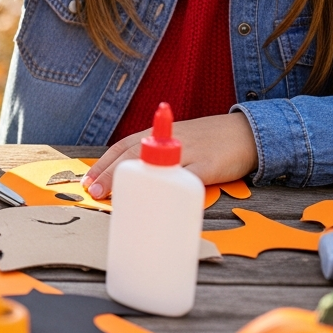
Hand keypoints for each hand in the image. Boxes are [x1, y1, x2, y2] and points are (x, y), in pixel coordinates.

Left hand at [82, 112, 257, 198]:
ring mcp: (189, 152)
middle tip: (94, 193)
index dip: (103, 164)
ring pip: (155, 165)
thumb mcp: (173, 142)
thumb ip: (152, 155)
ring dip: (134, 182)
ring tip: (117, 197)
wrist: (245, 132)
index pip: (122, 148)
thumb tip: (127, 181)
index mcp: (156, 135)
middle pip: (133, 157)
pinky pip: (190, 178)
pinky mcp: (210, 165)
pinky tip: (162, 201)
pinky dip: (175, 188)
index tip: (87, 182)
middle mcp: (168, 141)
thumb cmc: (205, 141)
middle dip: (110, 175)